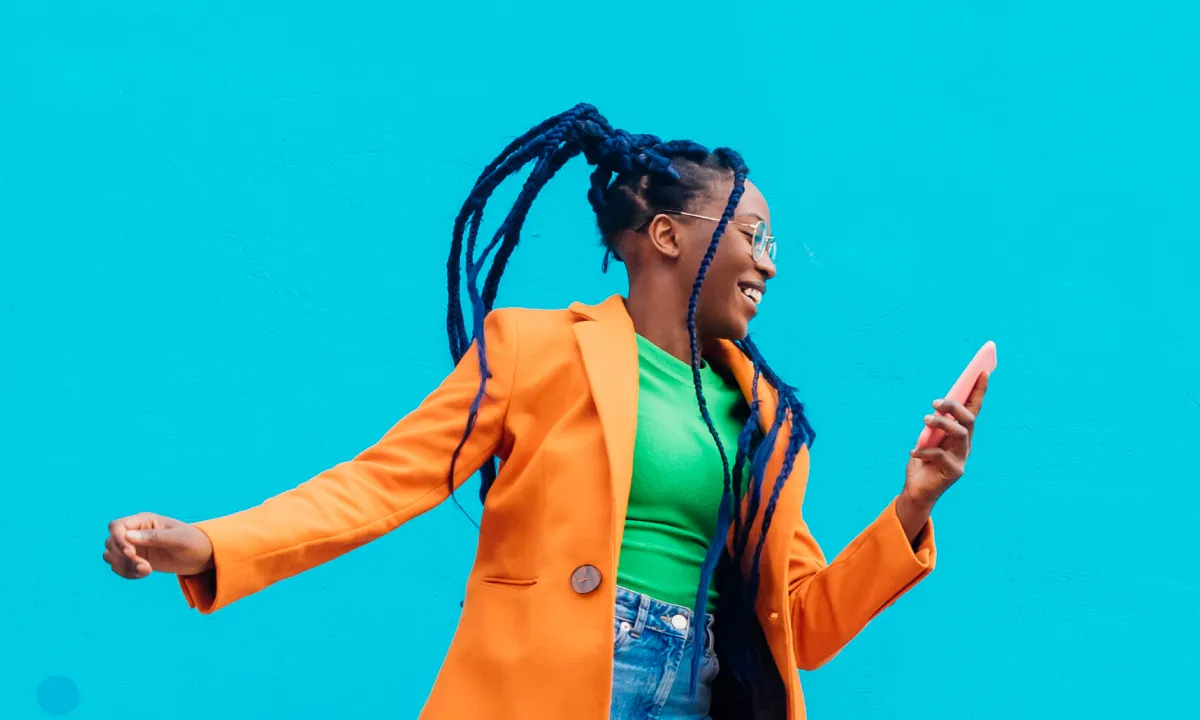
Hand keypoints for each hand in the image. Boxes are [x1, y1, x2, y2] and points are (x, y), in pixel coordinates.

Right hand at [104, 512, 213, 578]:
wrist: (202, 556)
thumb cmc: (193, 542)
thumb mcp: (178, 539)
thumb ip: (154, 537)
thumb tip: (128, 536)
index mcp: (144, 520)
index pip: (116, 526)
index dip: (118, 540)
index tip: (131, 554)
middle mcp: (135, 531)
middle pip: (111, 543)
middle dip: (124, 558)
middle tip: (146, 567)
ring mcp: (134, 546)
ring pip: (111, 556)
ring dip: (124, 567)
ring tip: (147, 571)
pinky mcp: (136, 559)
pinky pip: (118, 566)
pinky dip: (126, 573)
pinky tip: (143, 574)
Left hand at [895, 372, 989, 539]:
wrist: (916, 490)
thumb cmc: (921, 461)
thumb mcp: (926, 438)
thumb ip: (934, 426)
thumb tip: (936, 410)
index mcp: (960, 434)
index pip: (973, 409)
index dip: (979, 391)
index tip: (982, 371)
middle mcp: (965, 445)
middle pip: (969, 419)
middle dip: (954, 406)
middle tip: (935, 402)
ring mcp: (962, 458)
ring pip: (961, 434)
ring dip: (942, 424)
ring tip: (925, 420)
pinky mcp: (955, 471)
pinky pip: (941, 455)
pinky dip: (925, 450)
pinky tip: (913, 451)